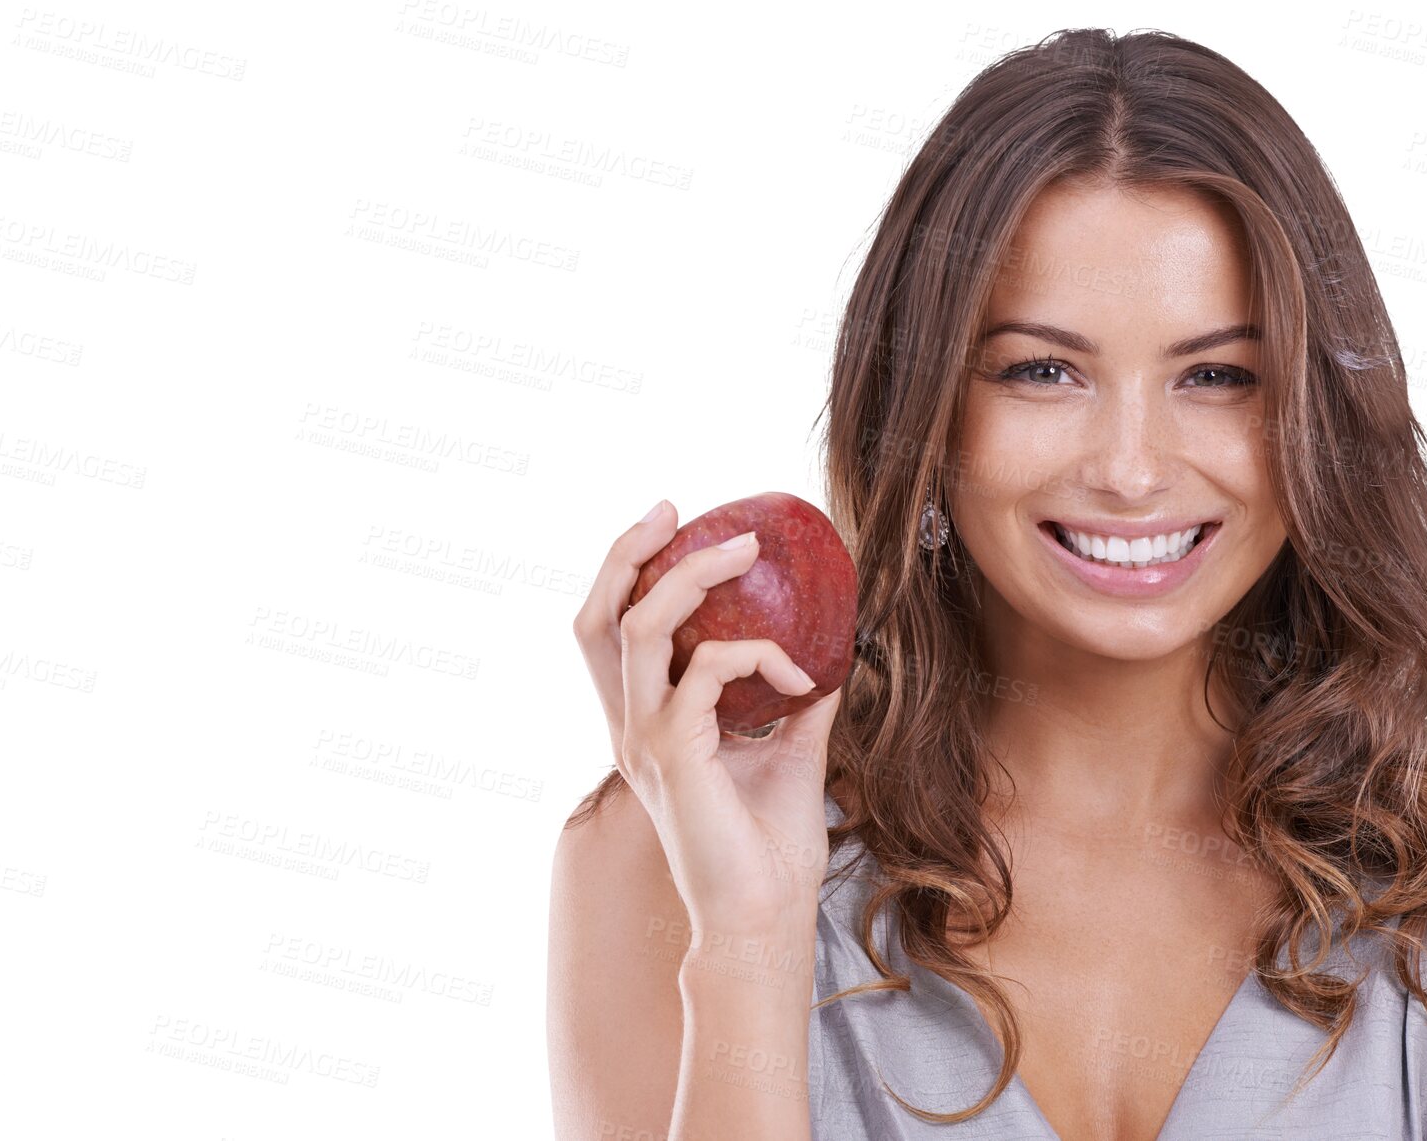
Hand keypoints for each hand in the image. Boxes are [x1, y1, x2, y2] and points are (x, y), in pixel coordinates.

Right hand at [573, 500, 844, 938]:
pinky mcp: (673, 755)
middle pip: (597, 617)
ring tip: (744, 551)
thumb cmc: (769, 846)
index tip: (673, 527)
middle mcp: (632, 726)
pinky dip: (756, 656)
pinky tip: (796, 678)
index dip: (627, 572)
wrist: (763, 916)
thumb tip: (829, 658)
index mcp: (647, 724)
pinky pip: (705, 670)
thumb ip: (794, 703)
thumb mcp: (789, 754)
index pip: (610, 632)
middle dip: (628, 552)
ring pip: (640, 627)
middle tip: (675, 510)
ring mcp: (646, 739)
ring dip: (694, 577)